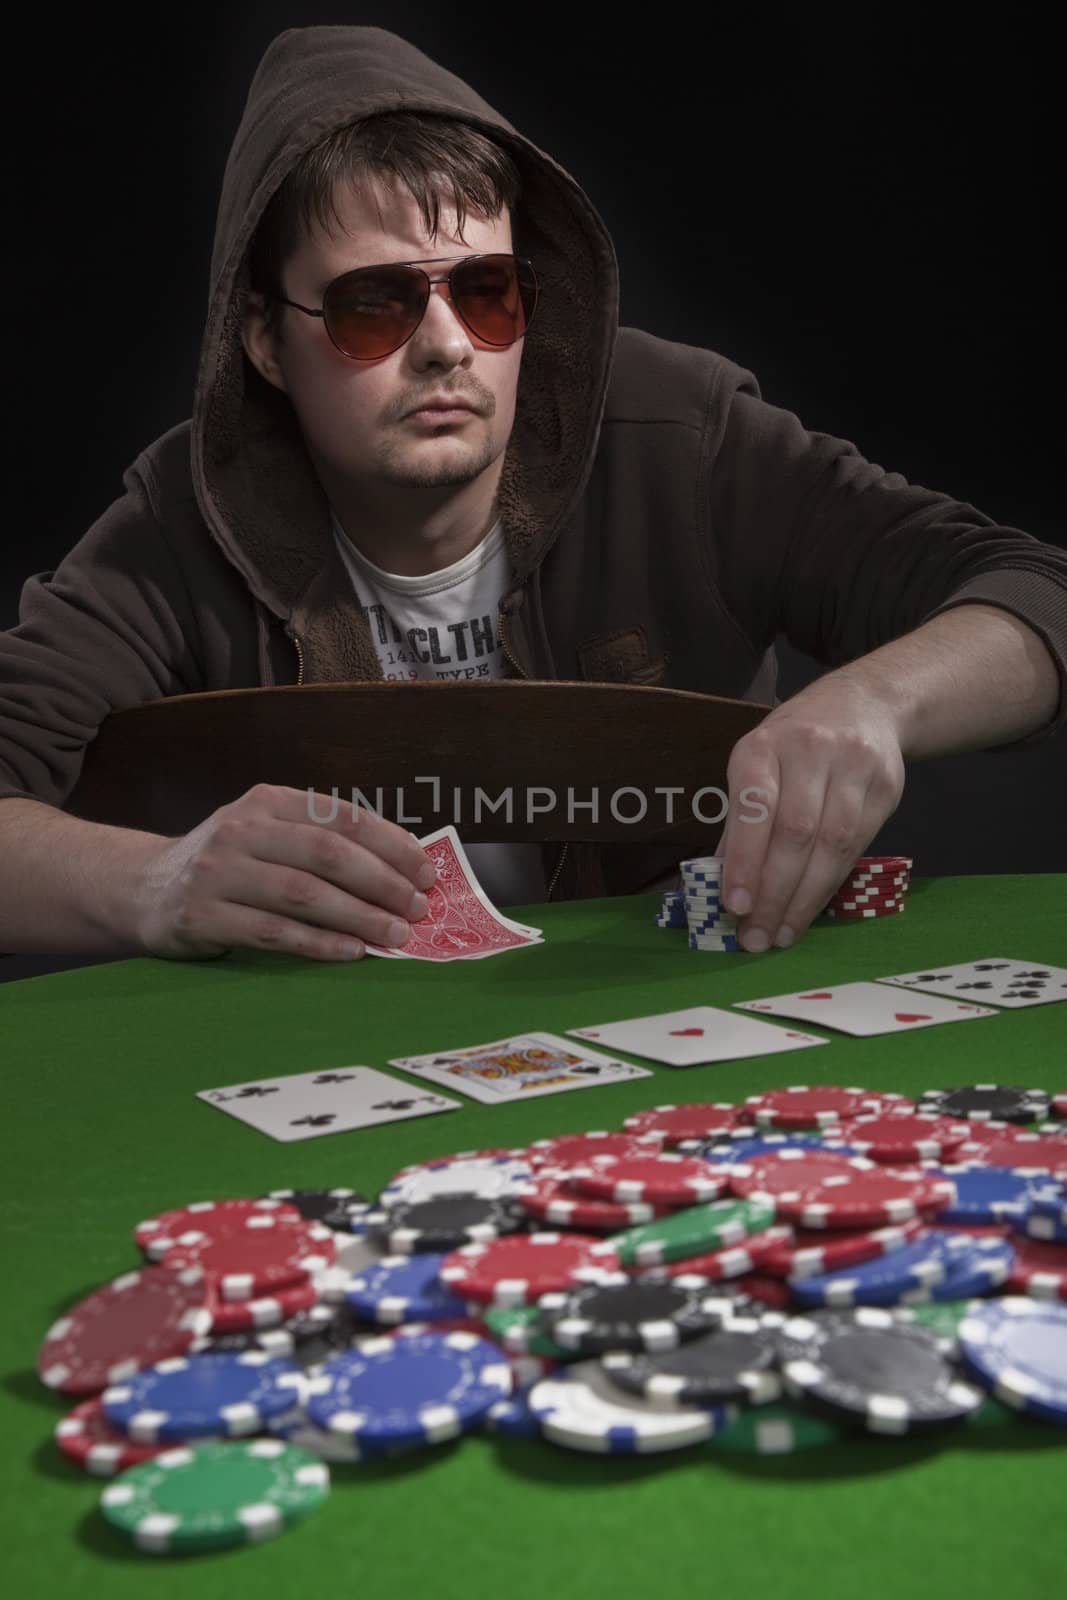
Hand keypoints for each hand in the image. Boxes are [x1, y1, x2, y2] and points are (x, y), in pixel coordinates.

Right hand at [131, 784, 436, 962]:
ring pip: (303, 894)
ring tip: (395, 935)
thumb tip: (403, 869)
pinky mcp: (203, 915)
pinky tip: (351, 952)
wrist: (144, 889)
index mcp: (268, 801)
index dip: (390, 844)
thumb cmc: (229, 865)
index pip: (342, 816)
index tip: (426, 872)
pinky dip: (318, 944)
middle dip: (382, 882)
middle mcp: (242, 829)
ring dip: (358, 916)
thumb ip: (322, 843)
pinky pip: (273, 932)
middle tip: (417, 908)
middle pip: (327, 854)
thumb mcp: (267, 835)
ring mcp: (219, 872)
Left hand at [714, 675, 906, 951]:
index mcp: (765, 746)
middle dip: (774, 893)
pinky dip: (831, 884)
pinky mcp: (886, 787)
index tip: (733, 905)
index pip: (754, 806)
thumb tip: (720, 884)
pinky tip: (811, 908)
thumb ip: (740, 822)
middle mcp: (810, 751)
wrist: (865, 705)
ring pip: (832, 845)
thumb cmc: (793, 746)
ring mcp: (854, 767)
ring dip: (805, 899)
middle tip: (755, 937)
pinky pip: (858, 846)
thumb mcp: (757, 766)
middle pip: (796, 832)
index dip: (745, 859)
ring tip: (781, 933)